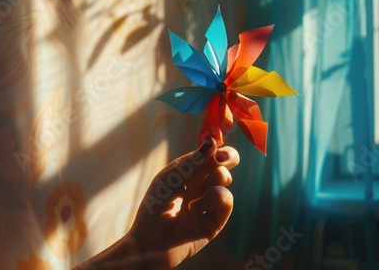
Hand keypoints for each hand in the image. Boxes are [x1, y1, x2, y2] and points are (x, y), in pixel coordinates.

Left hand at [129, 138, 239, 268]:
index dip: (216, 142)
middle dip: (228, 155)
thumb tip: (213, 142)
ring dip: (214, 180)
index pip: (208, 150)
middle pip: (226, 160)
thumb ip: (192, 162)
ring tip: (195, 194)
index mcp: (189, 169)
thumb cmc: (154, 208)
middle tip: (222, 158)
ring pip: (225, 178)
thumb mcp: (169, 179)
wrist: (150, 243)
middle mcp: (201, 182)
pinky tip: (195, 208)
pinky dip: (212, 200)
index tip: (219, 136)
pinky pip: (226, 200)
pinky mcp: (217, 219)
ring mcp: (210, 200)